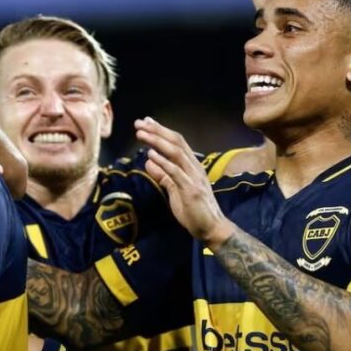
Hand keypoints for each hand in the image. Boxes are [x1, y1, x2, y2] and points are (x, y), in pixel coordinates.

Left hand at [134, 117, 233, 246]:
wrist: (210, 229)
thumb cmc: (193, 210)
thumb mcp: (174, 190)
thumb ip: (163, 176)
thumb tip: (148, 161)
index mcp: (192, 166)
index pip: (177, 142)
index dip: (161, 131)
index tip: (146, 122)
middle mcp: (194, 167)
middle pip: (176, 142)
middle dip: (157, 131)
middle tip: (139, 122)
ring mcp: (194, 177)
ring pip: (176, 153)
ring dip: (157, 141)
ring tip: (141, 134)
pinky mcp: (191, 190)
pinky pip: (176, 172)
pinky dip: (163, 162)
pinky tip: (151, 155)